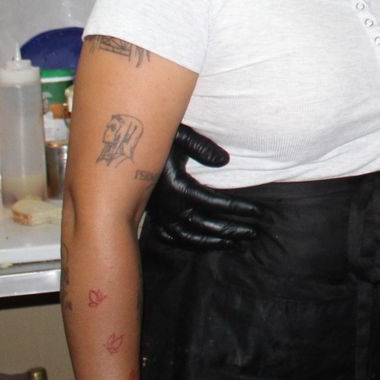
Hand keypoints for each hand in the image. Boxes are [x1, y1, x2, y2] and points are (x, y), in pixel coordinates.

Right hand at [143, 125, 261, 248]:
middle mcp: (167, 205)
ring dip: (214, 242)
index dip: (237, 209)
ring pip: (188, 236)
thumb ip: (201, 147)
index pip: (214, 202)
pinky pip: (170, 238)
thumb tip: (224, 162)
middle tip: (253, 232)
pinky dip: (188, 244)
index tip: (257, 211)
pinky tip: (203, 244)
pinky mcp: (151, 217)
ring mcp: (158, 214)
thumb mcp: (179, 134)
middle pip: (205, 224)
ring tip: (236, 243)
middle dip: (231, 229)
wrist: (122, 149)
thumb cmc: (155, 138)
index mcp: (177, 186)